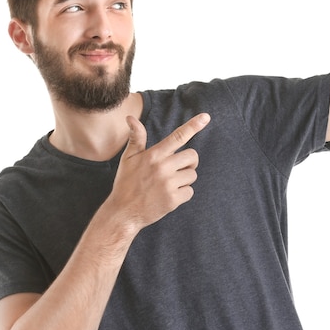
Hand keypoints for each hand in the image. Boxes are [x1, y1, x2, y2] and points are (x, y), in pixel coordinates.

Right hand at [108, 113, 210, 230]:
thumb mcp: (128, 158)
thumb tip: (131, 117)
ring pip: (192, 175)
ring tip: (168, 184)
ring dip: (185, 179)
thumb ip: (136, 138)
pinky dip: (183, 194)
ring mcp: (168, 184)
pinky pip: (190, 192)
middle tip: (177, 169)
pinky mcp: (173, 200)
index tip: (206, 117)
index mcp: (153, 155)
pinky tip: (169, 196)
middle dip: (188, 162)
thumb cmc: (126, 183)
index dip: (193, 126)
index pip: (177, 137)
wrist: (123, 212)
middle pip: (192, 156)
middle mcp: (162, 167)